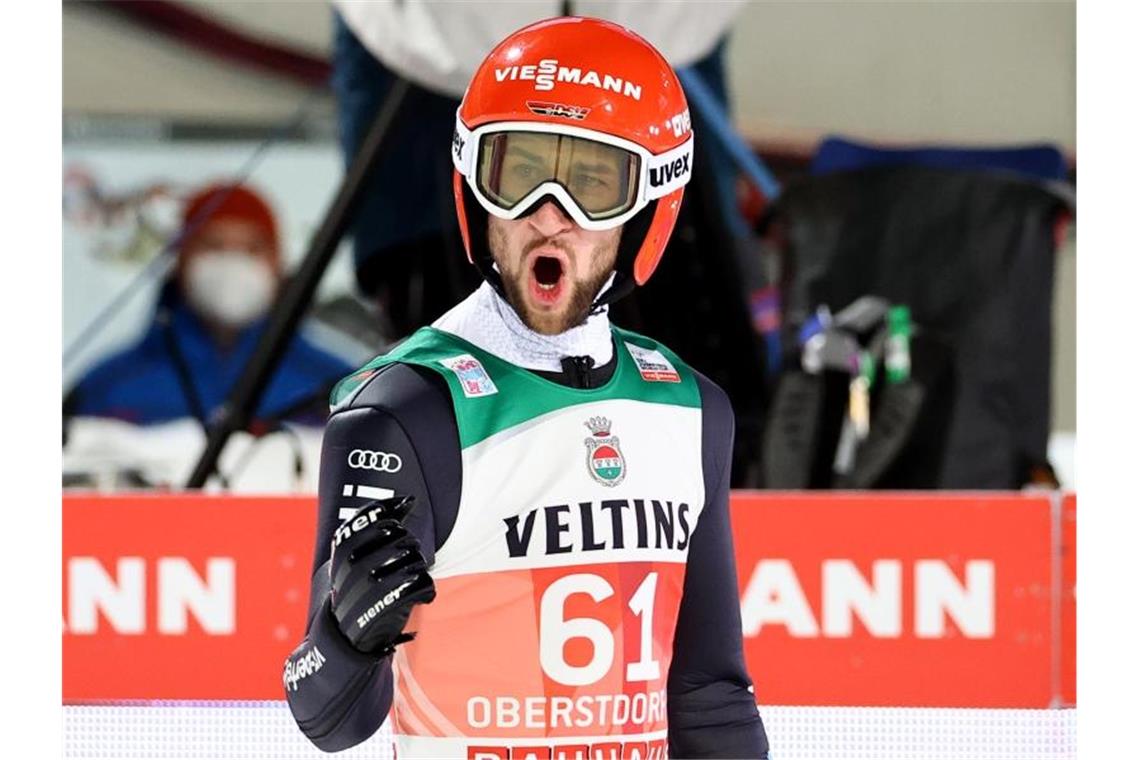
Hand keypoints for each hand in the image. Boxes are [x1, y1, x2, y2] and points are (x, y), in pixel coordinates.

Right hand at [328, 495, 436, 655]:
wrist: (346, 637)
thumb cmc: (358, 589)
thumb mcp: (353, 558)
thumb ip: (374, 528)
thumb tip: (409, 499)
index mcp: (342, 549)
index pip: (377, 517)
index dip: (394, 517)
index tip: (400, 524)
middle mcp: (353, 565)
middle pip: (403, 538)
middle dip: (411, 549)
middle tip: (404, 563)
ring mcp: (369, 585)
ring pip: (416, 561)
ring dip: (419, 570)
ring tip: (409, 580)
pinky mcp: (386, 606)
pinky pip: (422, 584)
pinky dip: (426, 590)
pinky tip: (421, 595)